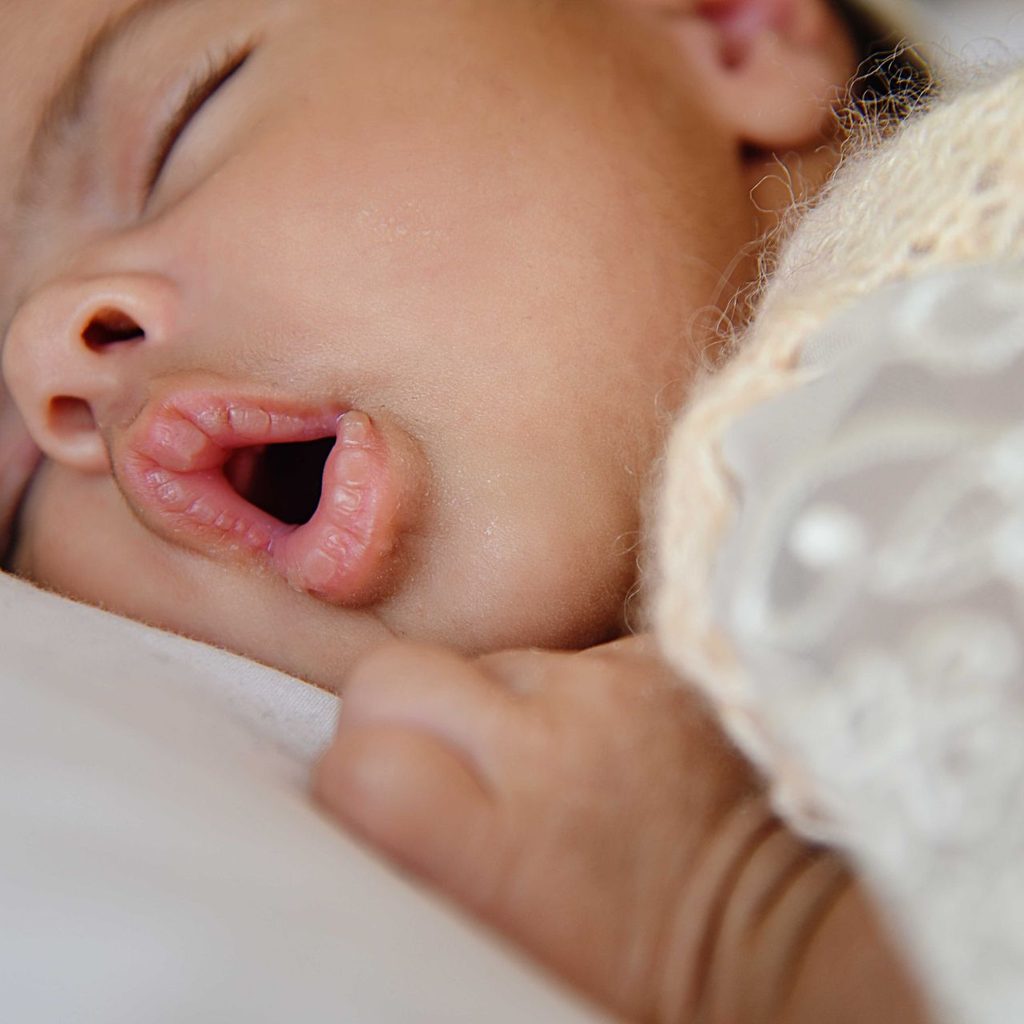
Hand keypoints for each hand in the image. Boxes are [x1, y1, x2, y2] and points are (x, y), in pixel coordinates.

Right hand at [313, 637, 924, 1022]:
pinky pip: (571, 648)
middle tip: (450, 762)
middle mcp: (554, 746)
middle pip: (393, 675)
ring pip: (488, 657)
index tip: (377, 801)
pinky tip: (612, 738)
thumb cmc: (644, 965)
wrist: (788, 925)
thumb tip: (361, 818)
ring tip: (556, 761)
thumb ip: (428, 870)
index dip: (351, 777)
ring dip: (498, 699)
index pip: (360, 763)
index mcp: (508, 852)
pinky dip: (573, 685)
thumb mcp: (512, 944)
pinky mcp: (663, 654)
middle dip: (399, 712)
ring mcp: (614, 686)